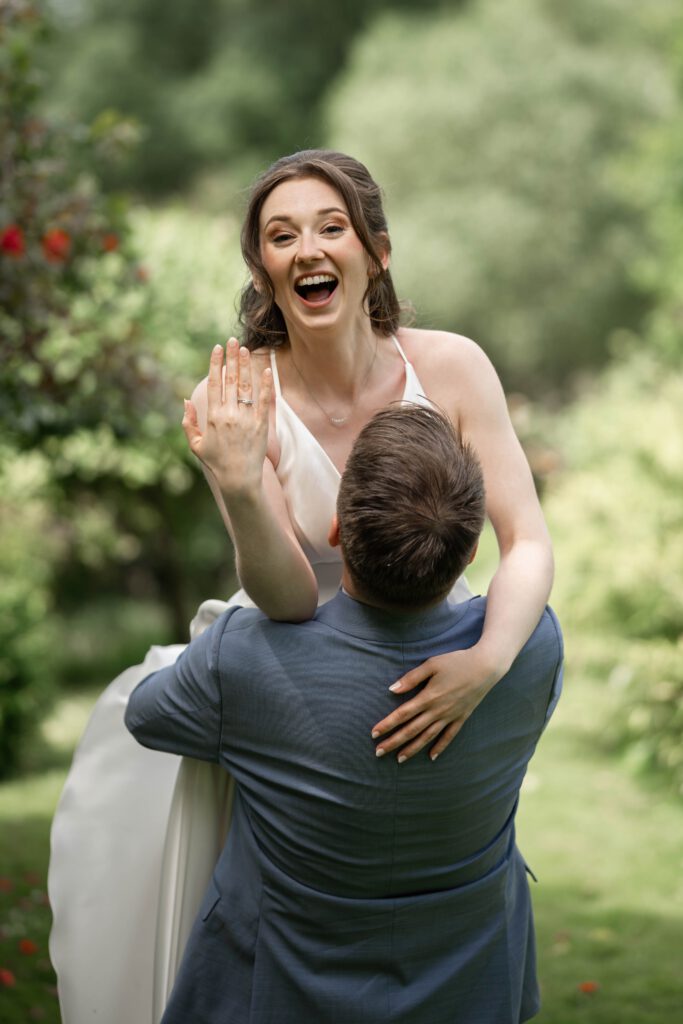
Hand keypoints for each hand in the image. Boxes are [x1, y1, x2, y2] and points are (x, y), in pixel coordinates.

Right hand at [182, 339, 272, 499]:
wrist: (238, 479)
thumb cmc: (217, 463)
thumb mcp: (196, 445)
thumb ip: (188, 423)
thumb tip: (185, 401)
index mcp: (213, 417)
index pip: (214, 384)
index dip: (215, 364)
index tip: (217, 348)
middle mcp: (229, 415)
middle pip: (231, 380)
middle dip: (231, 358)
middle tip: (232, 341)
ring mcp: (246, 419)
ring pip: (246, 386)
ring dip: (246, 366)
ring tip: (246, 350)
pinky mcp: (261, 425)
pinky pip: (264, 400)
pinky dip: (265, 384)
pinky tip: (265, 369)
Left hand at [371, 646, 500, 762]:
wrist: (485, 667)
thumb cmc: (457, 662)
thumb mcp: (431, 665)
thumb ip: (411, 678)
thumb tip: (392, 690)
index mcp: (428, 697)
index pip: (402, 714)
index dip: (387, 724)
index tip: (374, 733)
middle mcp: (438, 711)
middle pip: (411, 730)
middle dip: (394, 742)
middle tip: (378, 752)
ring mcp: (450, 716)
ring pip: (427, 737)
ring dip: (412, 749)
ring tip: (399, 759)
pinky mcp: (461, 718)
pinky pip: (449, 736)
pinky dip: (440, 747)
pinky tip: (431, 756)